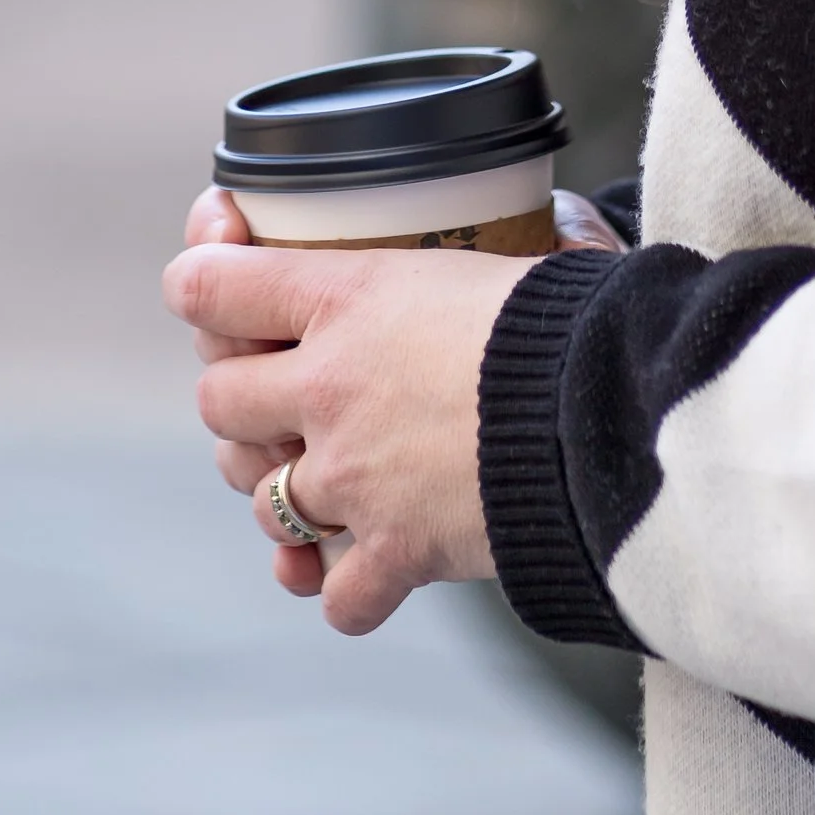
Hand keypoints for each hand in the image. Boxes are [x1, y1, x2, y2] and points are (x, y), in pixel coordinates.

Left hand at [166, 213, 539, 632]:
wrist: (614, 411)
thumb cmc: (577, 317)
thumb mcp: (510, 254)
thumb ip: (496, 248)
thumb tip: (568, 219)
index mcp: (346, 297)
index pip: (209, 285)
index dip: (201, 280)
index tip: (208, 279)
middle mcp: (327, 388)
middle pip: (216, 402)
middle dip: (242, 402)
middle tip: (288, 398)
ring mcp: (351, 478)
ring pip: (260, 501)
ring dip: (290, 495)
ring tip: (334, 485)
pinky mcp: (393, 553)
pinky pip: (334, 596)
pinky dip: (352, 589)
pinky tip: (375, 567)